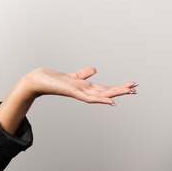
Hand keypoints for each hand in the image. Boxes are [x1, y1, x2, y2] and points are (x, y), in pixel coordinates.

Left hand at [22, 67, 137, 105]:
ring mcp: (78, 92)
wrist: (35, 82)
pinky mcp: (71, 92)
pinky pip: (88, 97)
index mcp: (83, 87)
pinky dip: (100, 99)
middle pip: (105, 91)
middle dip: (120, 90)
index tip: (132, 85)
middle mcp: (82, 91)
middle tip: (136, 88)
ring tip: (129, 91)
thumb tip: (95, 69)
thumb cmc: (50, 80)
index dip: (117, 87)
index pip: (104, 88)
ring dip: (115, 93)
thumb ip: (83, 74)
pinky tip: (110, 101)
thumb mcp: (70, 75)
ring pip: (101, 94)